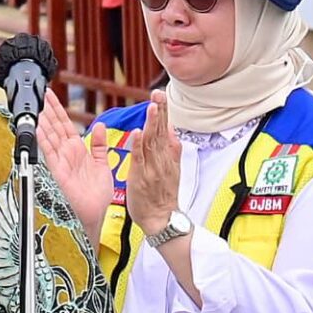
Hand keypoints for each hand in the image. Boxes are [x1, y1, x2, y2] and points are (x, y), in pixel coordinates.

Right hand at [34, 95, 114, 234]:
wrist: (96, 212)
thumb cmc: (97, 194)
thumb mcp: (103, 163)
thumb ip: (100, 144)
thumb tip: (100, 125)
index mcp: (78, 150)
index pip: (66, 125)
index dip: (58, 109)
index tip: (51, 96)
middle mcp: (68, 154)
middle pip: (56, 127)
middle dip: (49, 110)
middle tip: (43, 94)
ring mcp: (61, 162)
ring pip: (51, 137)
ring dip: (44, 122)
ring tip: (39, 107)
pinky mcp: (58, 171)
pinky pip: (50, 153)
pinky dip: (44, 140)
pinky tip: (39, 128)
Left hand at [120, 93, 182, 242]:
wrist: (162, 219)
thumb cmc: (163, 196)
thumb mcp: (173, 170)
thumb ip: (172, 150)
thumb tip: (172, 130)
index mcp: (168, 157)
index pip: (166, 129)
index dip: (164, 112)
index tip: (161, 95)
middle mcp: (162, 161)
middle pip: (161, 132)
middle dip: (160, 112)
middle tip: (158, 93)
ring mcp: (153, 169)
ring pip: (152, 142)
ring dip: (152, 123)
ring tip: (152, 106)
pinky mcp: (141, 178)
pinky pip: (140, 159)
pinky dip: (139, 145)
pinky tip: (138, 132)